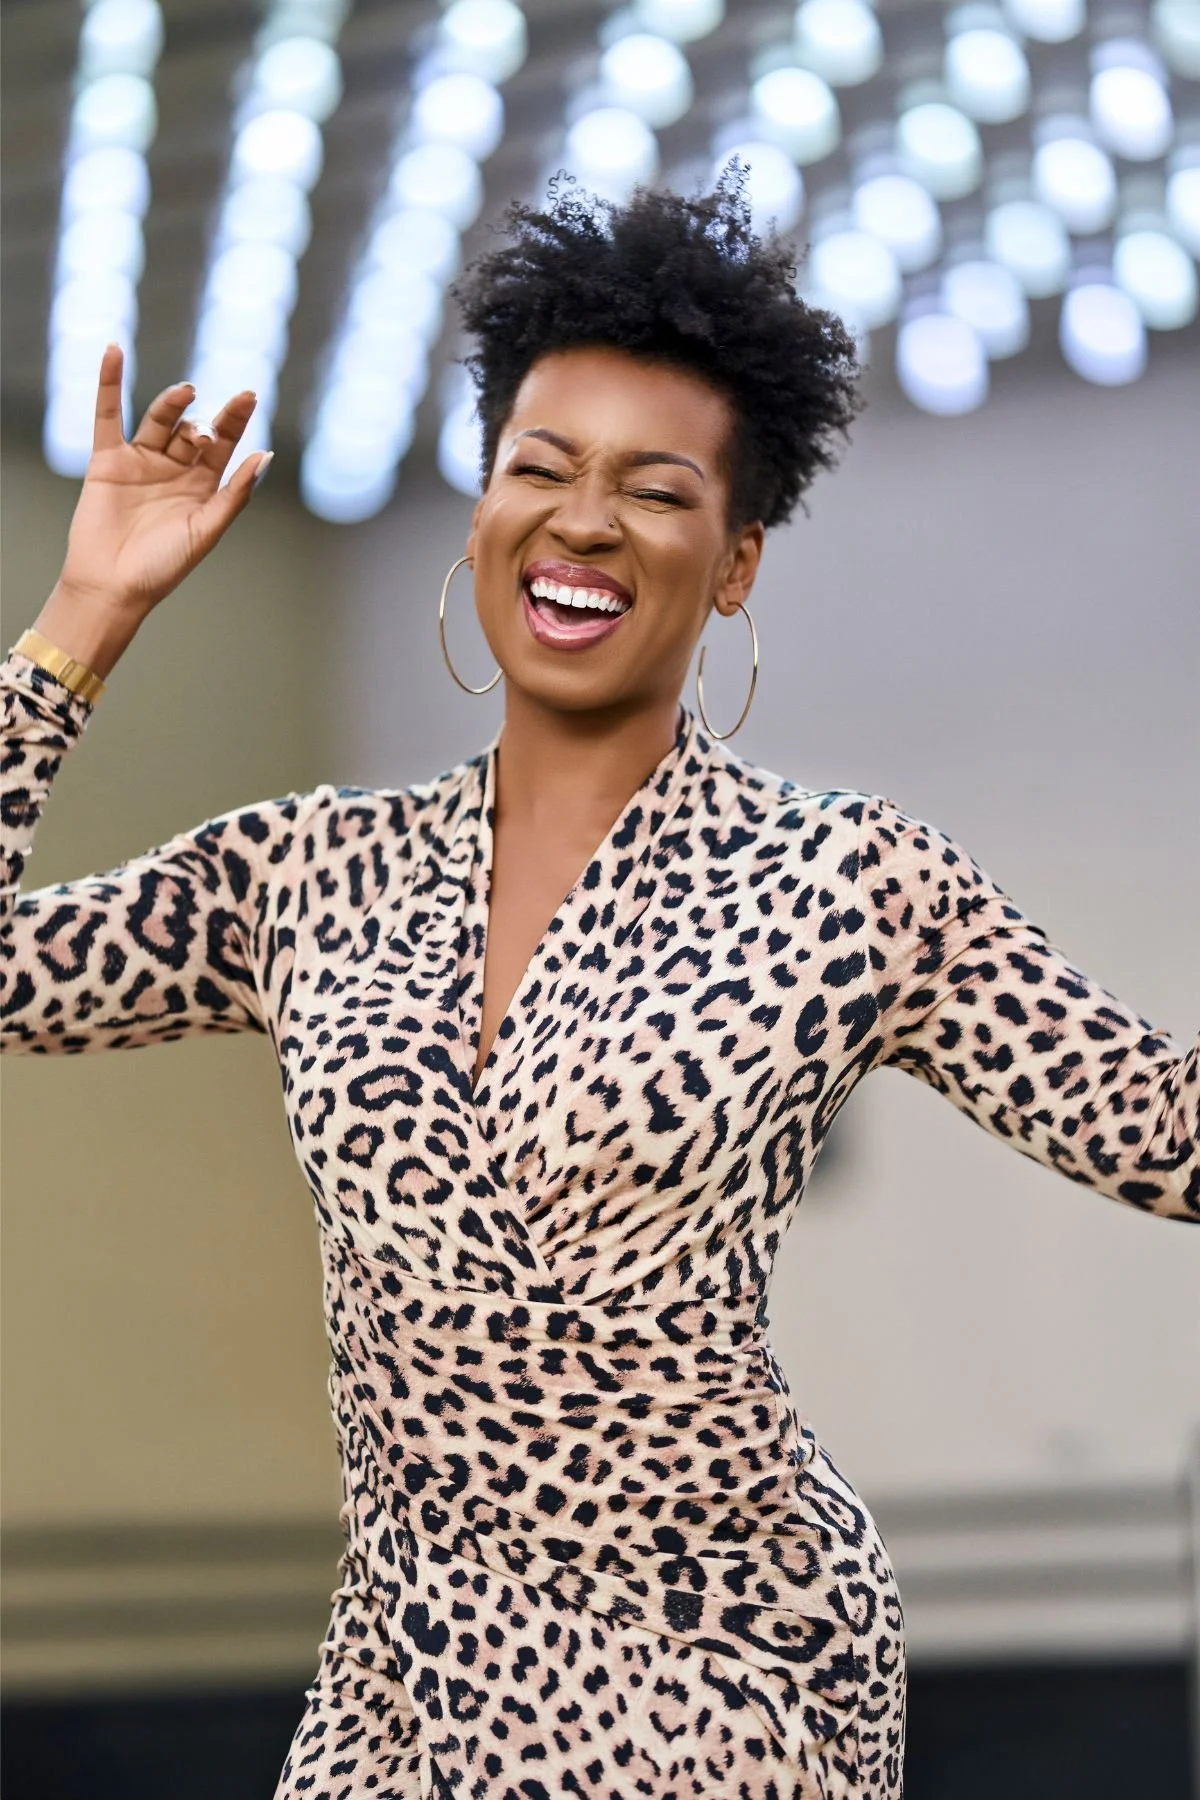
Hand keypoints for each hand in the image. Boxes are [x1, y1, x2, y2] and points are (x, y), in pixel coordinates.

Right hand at [52, 343, 269, 628]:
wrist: (113, 586)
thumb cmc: (163, 567)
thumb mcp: (207, 530)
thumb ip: (235, 494)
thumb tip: (265, 454)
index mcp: (203, 487)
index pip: (223, 444)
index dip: (235, 420)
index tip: (249, 395)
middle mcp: (174, 470)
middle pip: (192, 429)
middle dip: (202, 424)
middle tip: (205, 431)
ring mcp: (140, 462)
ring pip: (158, 420)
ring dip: (172, 404)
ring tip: (185, 393)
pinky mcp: (107, 460)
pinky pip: (107, 416)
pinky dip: (109, 383)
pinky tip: (114, 352)